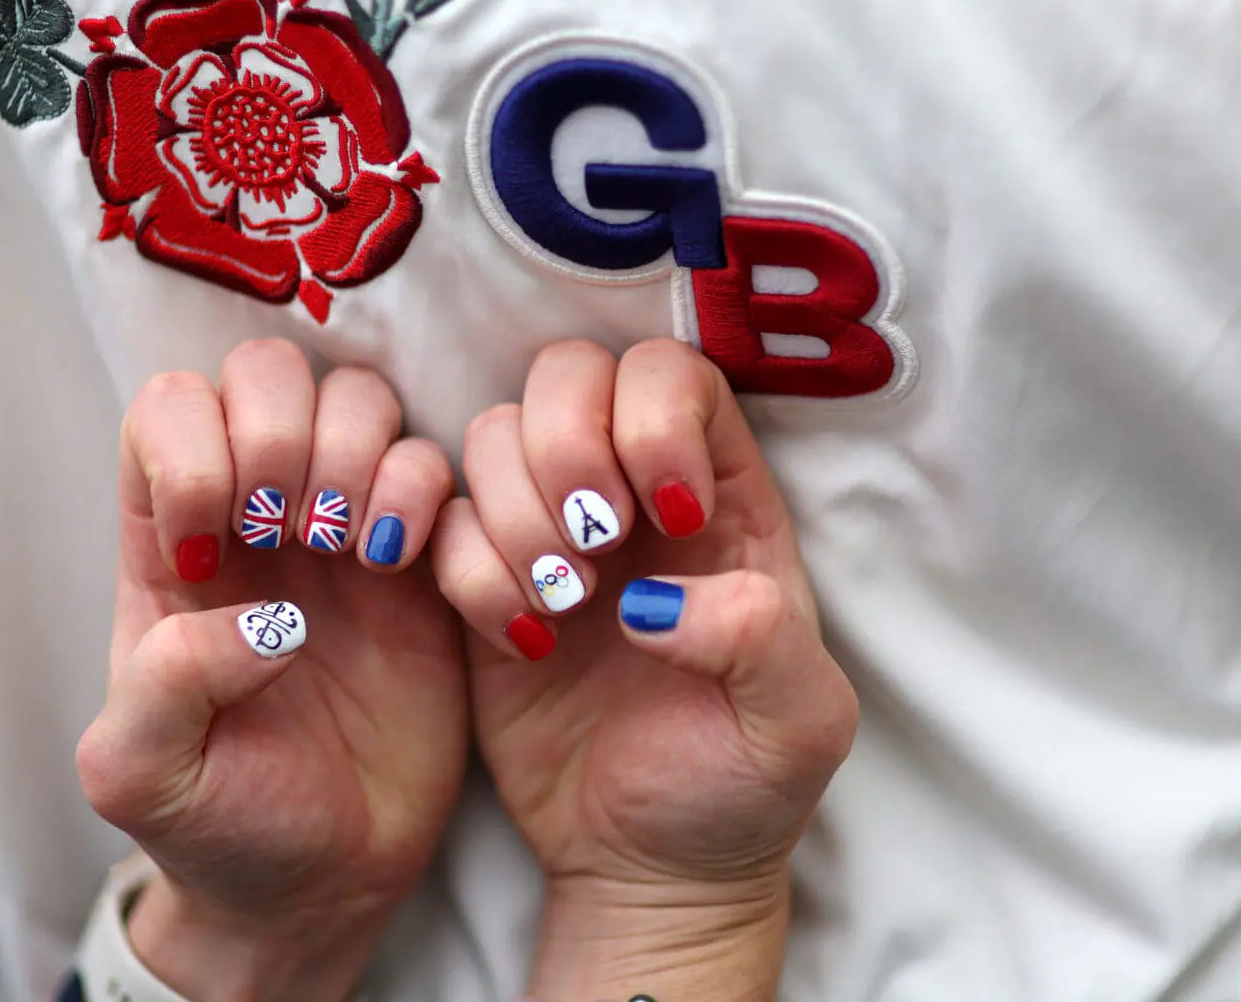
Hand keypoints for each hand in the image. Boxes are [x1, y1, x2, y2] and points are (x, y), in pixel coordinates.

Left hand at [75, 340, 465, 1001]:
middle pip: (267, 372)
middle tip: (293, 530)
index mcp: (172, 543)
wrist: (325, 884)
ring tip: (358, 554)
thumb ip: (161, 685)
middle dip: (283, 431)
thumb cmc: (218, 823)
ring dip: (359, 455)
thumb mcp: (142, 775)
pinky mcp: (428, 560)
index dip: (192, 446)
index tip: (211, 547)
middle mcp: (259, 514)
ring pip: (361, 398)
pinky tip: (409, 573)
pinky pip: (443, 470)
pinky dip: (430, 500)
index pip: (169, 410)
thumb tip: (261, 617)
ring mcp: (346, 528)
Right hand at [433, 340, 859, 1000]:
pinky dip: (468, 570)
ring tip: (563, 607)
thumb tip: (657, 598)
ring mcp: (549, 529)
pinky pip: (441, 524)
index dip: (656, 415)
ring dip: (516, 513)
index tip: (669, 514)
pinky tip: (521, 640)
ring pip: (493, 434)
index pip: (675, 375)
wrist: (649, 867)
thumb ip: (762, 637)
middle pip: (569, 373)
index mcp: (724, 494)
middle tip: (594, 546)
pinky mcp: (480, 583)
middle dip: (567, 446)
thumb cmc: (743, 785)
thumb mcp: (800, 722)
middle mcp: (630, 490)